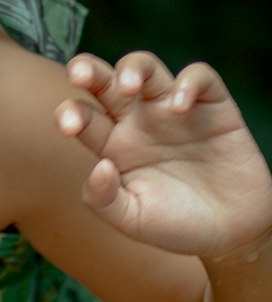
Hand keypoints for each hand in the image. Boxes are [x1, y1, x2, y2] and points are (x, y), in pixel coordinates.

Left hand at [55, 51, 271, 257]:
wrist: (231, 233)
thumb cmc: (175, 225)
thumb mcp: (132, 220)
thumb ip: (104, 199)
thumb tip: (99, 166)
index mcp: (112, 144)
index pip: (82, 115)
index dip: (70, 113)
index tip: (69, 127)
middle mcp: (137, 120)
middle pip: (105, 81)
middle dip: (87, 70)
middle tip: (78, 75)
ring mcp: (172, 110)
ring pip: (146, 68)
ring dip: (133, 68)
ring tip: (129, 88)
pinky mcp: (212, 107)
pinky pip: (199, 77)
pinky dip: (188, 83)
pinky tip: (179, 108)